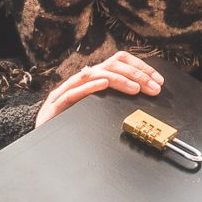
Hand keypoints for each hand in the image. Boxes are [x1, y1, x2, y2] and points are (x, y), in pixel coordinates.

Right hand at [35, 51, 163, 125]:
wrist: (42, 140)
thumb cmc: (72, 125)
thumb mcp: (99, 112)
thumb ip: (116, 103)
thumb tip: (145, 98)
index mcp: (92, 80)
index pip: (118, 61)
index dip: (140, 67)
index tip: (159, 80)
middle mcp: (81, 81)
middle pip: (110, 65)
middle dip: (135, 74)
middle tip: (154, 88)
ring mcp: (67, 91)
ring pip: (94, 74)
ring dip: (117, 79)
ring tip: (134, 87)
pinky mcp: (57, 104)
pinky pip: (73, 92)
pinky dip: (89, 87)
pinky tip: (103, 84)